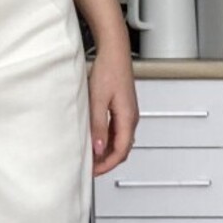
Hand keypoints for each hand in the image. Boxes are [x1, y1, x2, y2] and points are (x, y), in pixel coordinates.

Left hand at [87, 45, 138, 175]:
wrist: (114, 51)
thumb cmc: (108, 70)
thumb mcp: (98, 100)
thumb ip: (98, 126)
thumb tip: (98, 148)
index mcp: (128, 118)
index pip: (120, 151)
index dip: (106, 165)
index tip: (93, 171)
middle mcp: (131, 118)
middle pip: (122, 149)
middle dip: (107, 162)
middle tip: (90, 168)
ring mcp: (128, 113)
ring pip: (120, 141)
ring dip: (107, 151)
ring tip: (91, 156)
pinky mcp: (123, 108)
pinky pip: (118, 131)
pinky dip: (108, 140)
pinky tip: (96, 139)